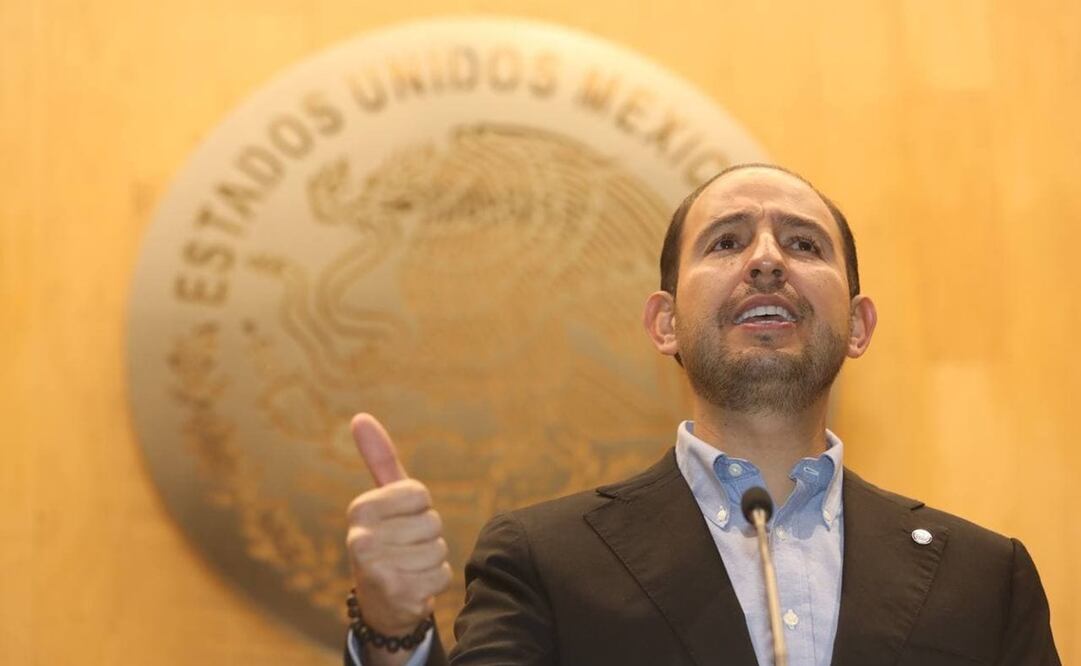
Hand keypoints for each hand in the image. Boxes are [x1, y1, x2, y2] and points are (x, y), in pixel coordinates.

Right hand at [346, 414, 451, 640]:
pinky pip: (442, 575)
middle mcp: (361, 538)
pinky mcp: (397, 594)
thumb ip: (379, 459)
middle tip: (404, 549)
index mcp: (360, 510)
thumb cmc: (388, 539)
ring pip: (438, 549)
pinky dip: (435, 582)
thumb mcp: (384, 499)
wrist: (380, 602)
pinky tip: (414, 586)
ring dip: (432, 560)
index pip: (419, 494)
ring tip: (409, 567)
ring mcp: (377, 569)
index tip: (401, 521)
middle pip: (432, 523)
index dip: (419, 509)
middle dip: (427, 536)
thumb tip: (360, 416)